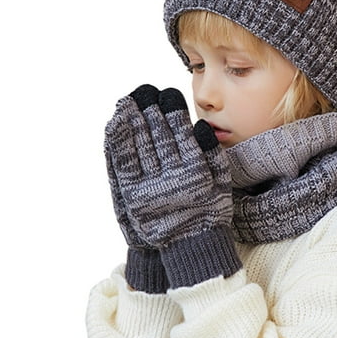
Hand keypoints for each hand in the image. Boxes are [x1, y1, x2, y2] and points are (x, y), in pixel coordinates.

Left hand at [105, 84, 232, 250]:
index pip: (181, 134)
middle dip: (151, 110)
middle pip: (158, 136)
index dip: (172, 111)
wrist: (191, 246)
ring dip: (132, 120)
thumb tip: (198, 126)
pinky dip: (118, 143)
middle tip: (145, 92)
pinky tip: (115, 124)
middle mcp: (172, 178)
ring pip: (139, 146)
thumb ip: (213, 155)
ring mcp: (151, 187)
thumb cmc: (210, 210)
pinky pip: (123, 165)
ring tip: (128, 100)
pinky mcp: (133, 197)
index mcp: (196, 172)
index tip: (167, 95)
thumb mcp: (222, 183)